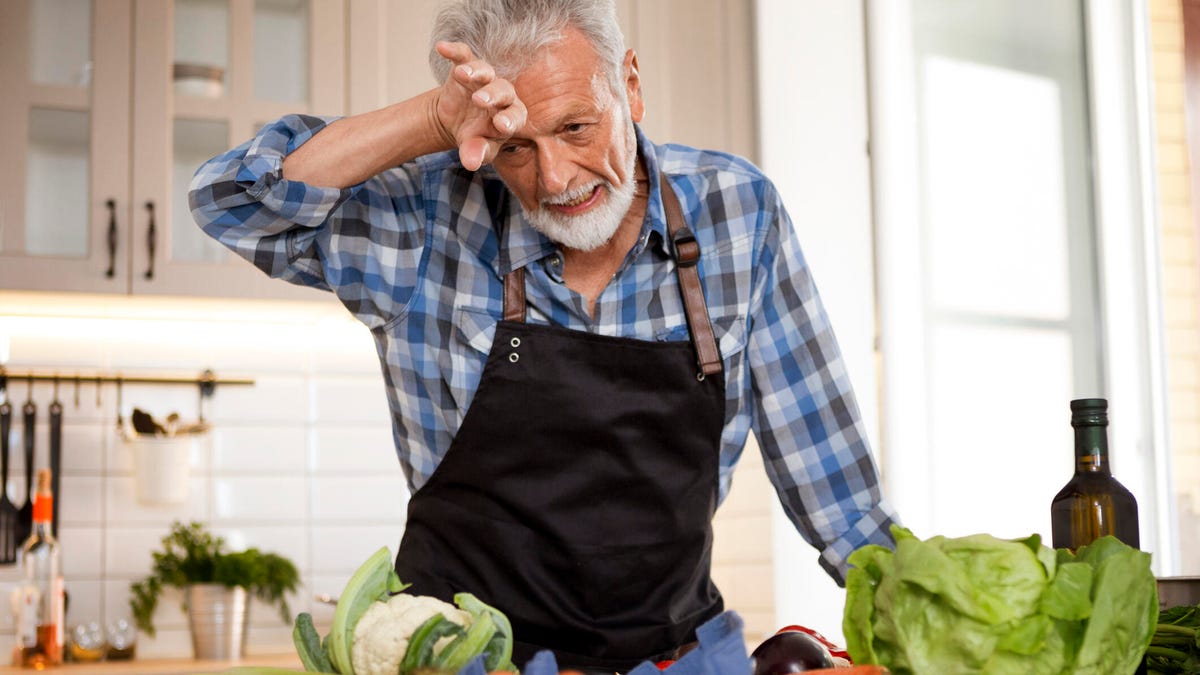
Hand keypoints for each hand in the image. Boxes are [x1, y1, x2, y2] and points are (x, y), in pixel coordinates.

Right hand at [432, 41, 527, 170]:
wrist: (457, 119)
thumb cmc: (474, 136)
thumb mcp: (473, 147)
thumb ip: (476, 153)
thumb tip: (471, 163)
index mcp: (510, 116)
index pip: (515, 116)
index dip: (509, 120)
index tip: (501, 124)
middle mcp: (502, 95)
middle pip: (504, 91)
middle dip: (493, 94)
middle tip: (480, 100)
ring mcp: (484, 79)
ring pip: (486, 71)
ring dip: (476, 71)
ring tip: (463, 74)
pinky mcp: (466, 66)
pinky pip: (463, 55)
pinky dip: (454, 50)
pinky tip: (442, 48)